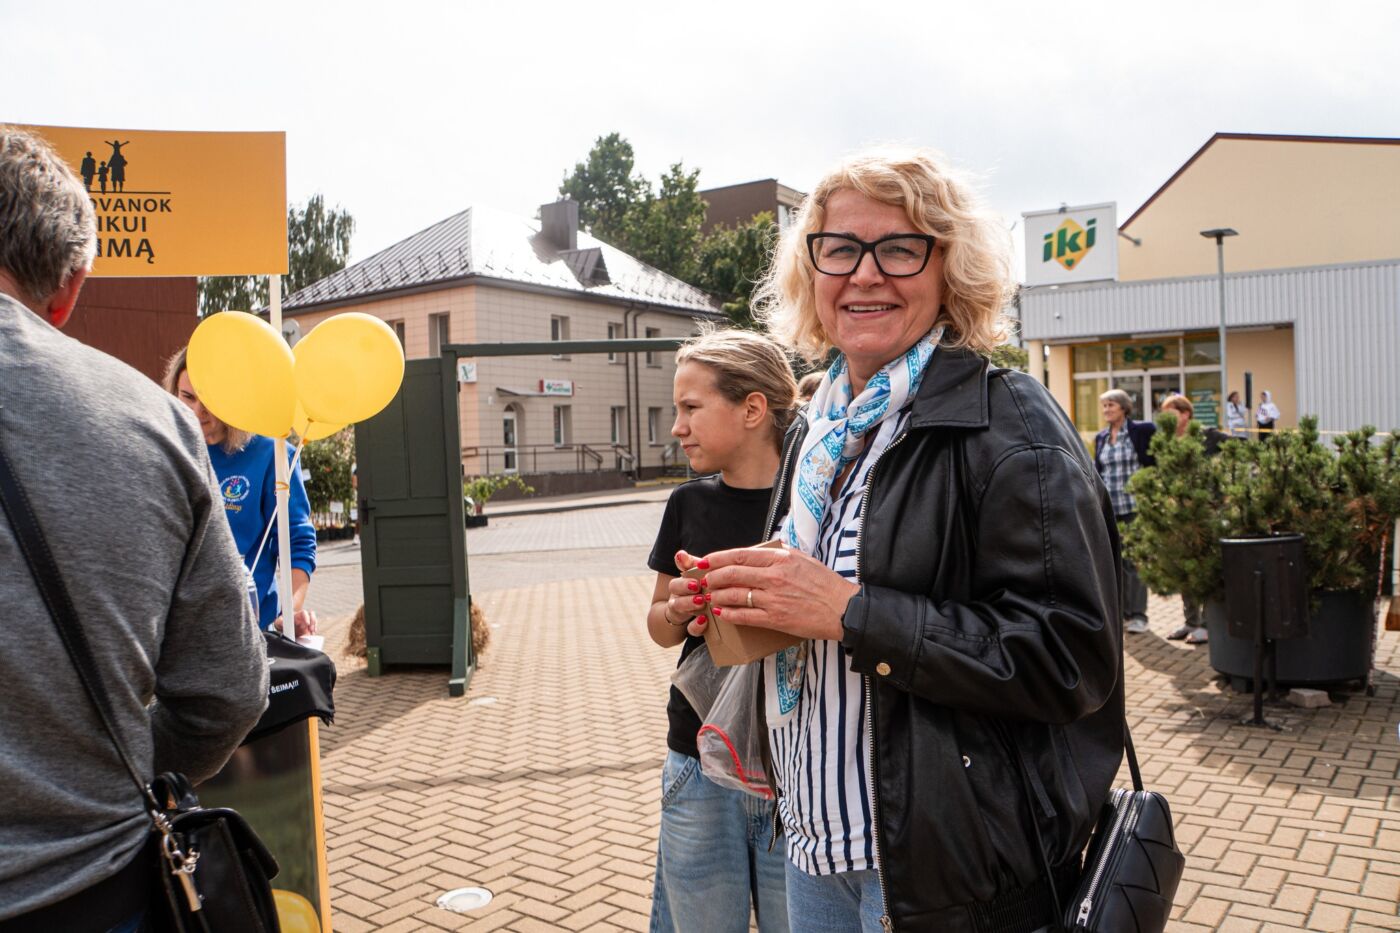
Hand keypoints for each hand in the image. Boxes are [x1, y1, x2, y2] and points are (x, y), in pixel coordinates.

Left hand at [274, 609, 317, 637]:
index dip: (307, 617)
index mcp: (297, 615)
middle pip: (311, 616)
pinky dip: (313, 632)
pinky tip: (311, 635)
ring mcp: (306, 623)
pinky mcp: (307, 629)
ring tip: (312, 633)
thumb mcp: (278, 622)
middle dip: (313, 622)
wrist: (283, 628)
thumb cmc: (281, 622)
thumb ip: (280, 621)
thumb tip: (282, 622)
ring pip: (314, 622)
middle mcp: (302, 618)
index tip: (307, 623)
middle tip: (311, 629)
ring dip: (314, 627)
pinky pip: (313, 628)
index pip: (304, 613)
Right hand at [665, 550, 710, 636]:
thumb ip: (692, 564)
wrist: (696, 616)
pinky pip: (690, 628)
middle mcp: (679, 594)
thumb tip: (680, 554)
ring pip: (678, 606)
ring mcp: (683, 611)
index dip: (681, 565)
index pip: (678, 567)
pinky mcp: (691, 627)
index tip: (685, 561)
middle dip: (684, 586)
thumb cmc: (701, 591)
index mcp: (682, 581)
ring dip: (688, 603)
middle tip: (697, 585)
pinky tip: (704, 620)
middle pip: (674, 587)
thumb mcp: (699, 576)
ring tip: (701, 601)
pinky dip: (696, 625)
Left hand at [700, 545, 858, 641]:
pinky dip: (729, 614)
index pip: (740, 555)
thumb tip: (761, 550)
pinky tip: (721, 613)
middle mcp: (774, 577)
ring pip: (735, 595)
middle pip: (732, 574)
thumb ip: (779, 554)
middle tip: (704, 581)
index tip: (705, 561)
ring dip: (717, 596)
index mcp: (780, 559)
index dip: (717, 558)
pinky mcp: (776, 619)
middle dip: (712, 578)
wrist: (842, 608)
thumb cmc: (824, 583)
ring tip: (709, 597)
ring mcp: (773, 599)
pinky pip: (745, 615)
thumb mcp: (802, 558)